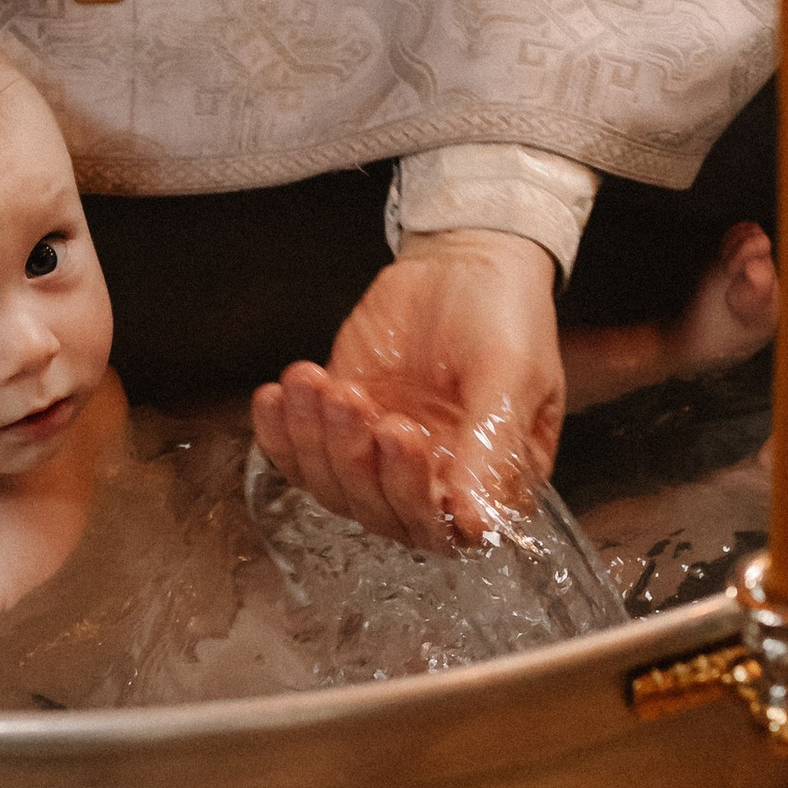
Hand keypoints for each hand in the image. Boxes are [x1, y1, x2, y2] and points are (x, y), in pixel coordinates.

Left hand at [251, 229, 563, 551]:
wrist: (460, 261)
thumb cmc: (503, 316)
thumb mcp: (511, 374)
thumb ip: (493, 446)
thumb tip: (478, 522)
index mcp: (487, 484)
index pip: (444, 527)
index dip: (413, 492)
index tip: (398, 433)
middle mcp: (434, 483)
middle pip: (380, 511)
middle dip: (357, 456)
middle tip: (354, 398)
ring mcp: (381, 460)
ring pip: (334, 485)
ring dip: (315, 437)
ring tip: (315, 381)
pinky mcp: (339, 429)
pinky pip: (297, 455)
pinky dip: (279, 432)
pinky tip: (275, 396)